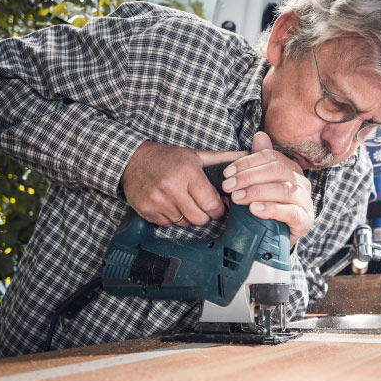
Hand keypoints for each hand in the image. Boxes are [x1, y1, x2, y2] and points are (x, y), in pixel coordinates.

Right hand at [121, 141, 247, 226]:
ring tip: (184, 203)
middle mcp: (172, 188)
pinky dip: (173, 219)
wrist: (133, 160)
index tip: (217, 206)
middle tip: (202, 206)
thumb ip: (223, 159)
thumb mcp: (196, 155)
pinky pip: (169, 225)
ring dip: (188, 217)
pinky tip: (171, 205)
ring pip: (185, 224)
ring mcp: (157, 201)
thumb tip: (248, 156)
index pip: (212, 204)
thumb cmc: (168, 158)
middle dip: (205, 215)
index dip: (218, 209)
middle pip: (200, 219)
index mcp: (188, 173)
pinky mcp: (147, 211)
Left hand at [221, 132, 313, 246]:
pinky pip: (290, 212)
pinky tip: (255, 209)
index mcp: (291, 169)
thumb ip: (260, 162)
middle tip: (228, 186)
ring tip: (238, 198)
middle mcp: (301, 182)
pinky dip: (271, 209)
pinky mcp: (304, 220)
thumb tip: (259, 135)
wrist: (276, 241)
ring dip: (257, 191)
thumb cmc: (268, 209)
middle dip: (249, 176)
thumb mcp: (261, 185)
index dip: (247, 162)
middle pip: (278, 170)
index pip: (271, 157)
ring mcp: (305, 201)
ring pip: (285, 189)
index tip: (227, 172)